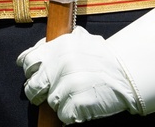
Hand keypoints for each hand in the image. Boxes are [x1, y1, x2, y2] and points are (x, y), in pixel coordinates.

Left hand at [16, 26, 138, 123]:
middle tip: (47, 93)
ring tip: (74, 94)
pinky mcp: (75, 105)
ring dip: (59, 102)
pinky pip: (62, 115)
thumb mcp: (79, 40)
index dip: (30, 71)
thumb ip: (56, 44)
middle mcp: (59, 66)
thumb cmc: (103, 57)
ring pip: (49, 102)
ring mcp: (67, 87)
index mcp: (57, 48)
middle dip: (38, 92)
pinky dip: (69, 113)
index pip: (28, 62)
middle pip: (33, 87)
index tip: (33, 76)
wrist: (126, 73)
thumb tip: (31, 54)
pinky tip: (81, 104)